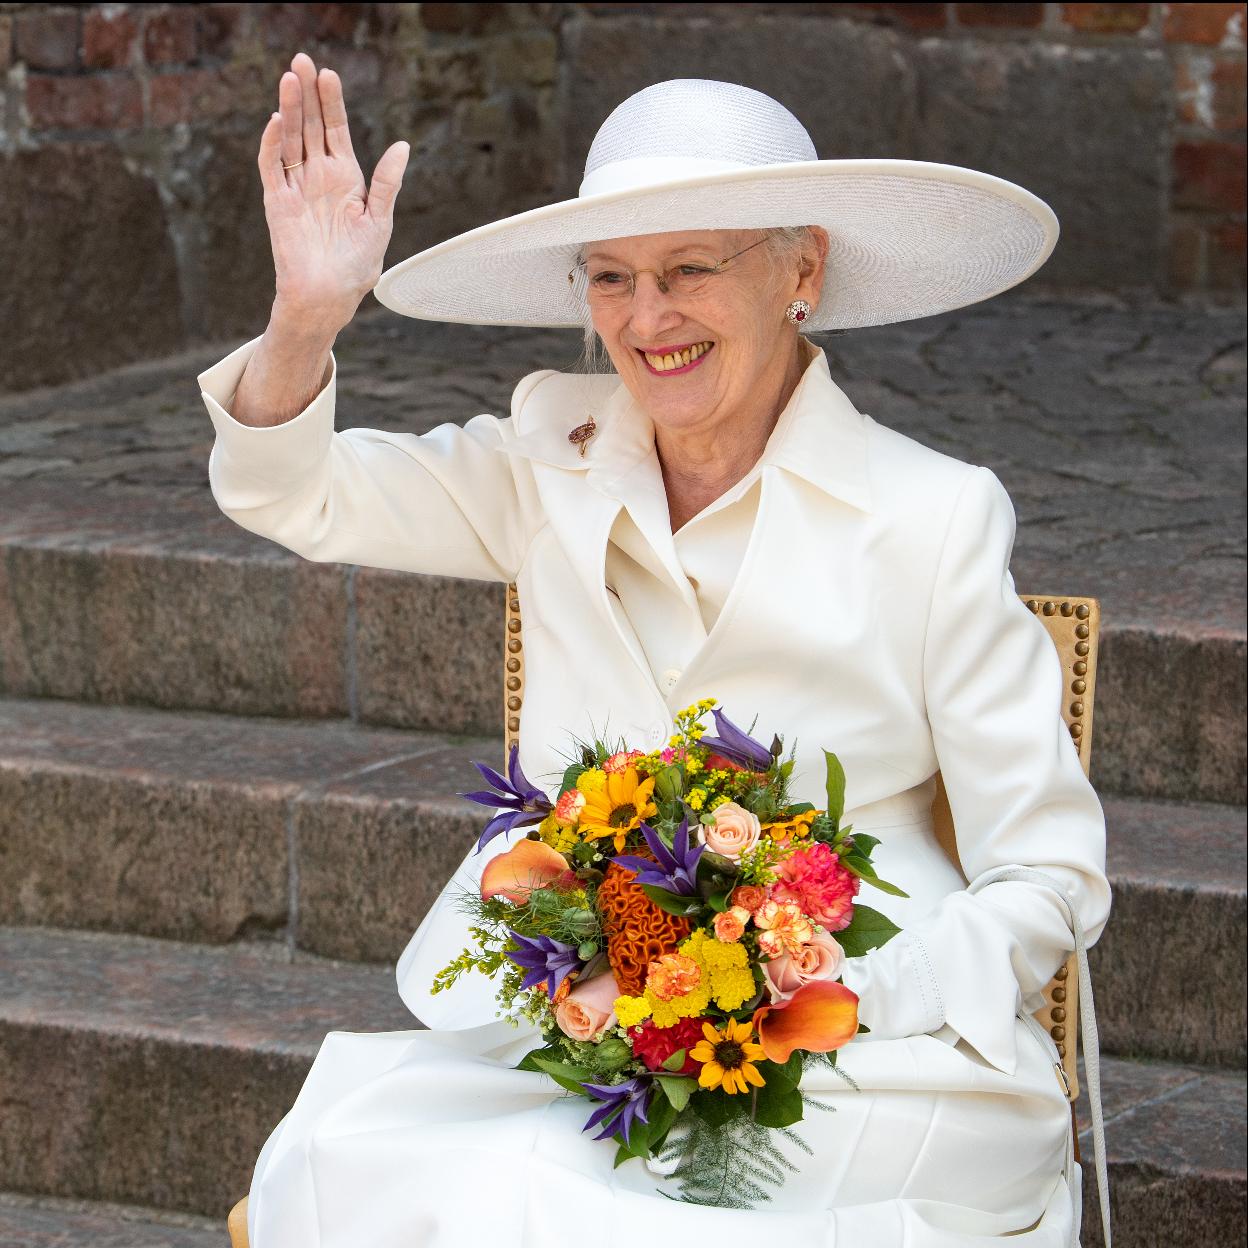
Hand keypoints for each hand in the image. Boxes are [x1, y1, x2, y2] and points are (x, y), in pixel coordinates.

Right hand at [258, 51, 409, 332]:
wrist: (329, 296)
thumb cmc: (357, 266)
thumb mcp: (380, 221)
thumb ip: (387, 184)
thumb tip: (402, 145)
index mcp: (345, 179)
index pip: (335, 131)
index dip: (331, 103)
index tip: (329, 74)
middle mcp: (318, 177)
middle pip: (309, 126)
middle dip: (306, 94)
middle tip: (302, 60)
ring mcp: (296, 188)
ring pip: (289, 139)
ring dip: (288, 109)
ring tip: (290, 77)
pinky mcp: (277, 203)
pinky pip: (271, 167)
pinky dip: (272, 145)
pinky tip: (277, 121)